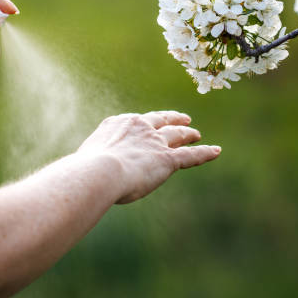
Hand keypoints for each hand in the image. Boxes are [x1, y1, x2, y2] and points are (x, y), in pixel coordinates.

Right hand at [77, 111, 220, 203]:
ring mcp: (154, 142)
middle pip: (161, 120)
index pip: (136, 121)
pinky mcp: (167, 159)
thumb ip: (90, 164)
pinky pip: (190, 155)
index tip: (150, 122)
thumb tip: (81, 178)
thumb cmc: (85, 171)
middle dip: (172, 119)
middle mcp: (139, 127)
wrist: (99, 171)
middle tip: (183, 119)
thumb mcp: (85, 161)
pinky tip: (216, 151)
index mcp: (118, 124)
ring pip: (177, 134)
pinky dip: (204, 153)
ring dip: (188, 133)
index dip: (146, 122)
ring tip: (195, 133)